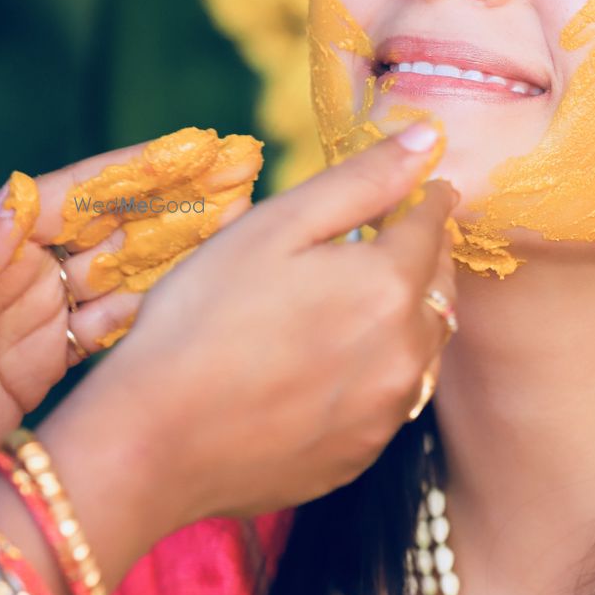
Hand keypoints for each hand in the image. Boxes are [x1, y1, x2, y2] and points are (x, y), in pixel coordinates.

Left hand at [0, 135, 259, 440]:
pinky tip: (194, 293)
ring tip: (236, 226)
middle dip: (170, 202)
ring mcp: (29, 316)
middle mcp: (13, 269)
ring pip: (116, 274)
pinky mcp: (41, 363)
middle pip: (105, 226)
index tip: (194, 151)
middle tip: (237, 180)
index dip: (136, 170)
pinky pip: (104, 328)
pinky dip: (149, 310)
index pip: (73, 193)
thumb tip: (19, 200)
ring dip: (174, 251)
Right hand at [53, 126, 457, 542]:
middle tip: (401, 236)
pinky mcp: (362, 455)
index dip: (427, 200)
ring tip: (374, 297)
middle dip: (427, 255)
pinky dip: (384, 369)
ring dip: (413, 315)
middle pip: (441, 287)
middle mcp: (405, 352)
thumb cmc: (201, 320)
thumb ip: (359, 182)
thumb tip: (428, 140)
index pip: (432, 226)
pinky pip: (394, 398)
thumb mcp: (273, 228)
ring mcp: (386, 412)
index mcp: (388, 286)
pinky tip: (342, 362)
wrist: (152, 443)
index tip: (425, 189)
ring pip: (426, 347)